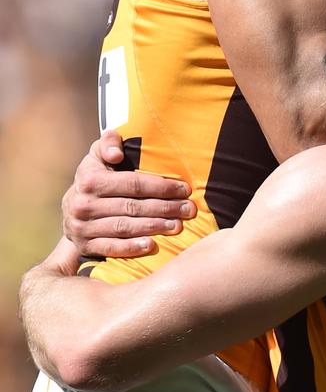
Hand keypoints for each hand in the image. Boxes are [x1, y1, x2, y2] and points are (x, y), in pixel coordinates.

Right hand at [62, 131, 196, 257]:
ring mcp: (83, 227)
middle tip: (188, 209)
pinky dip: (131, 248)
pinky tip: (151, 245)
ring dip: (154, 227)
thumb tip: (117, 154)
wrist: (71, 210)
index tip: (184, 189)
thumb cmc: (95, 177)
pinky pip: (111, 248)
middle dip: (165, 208)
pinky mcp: (85, 246)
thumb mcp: (97, 155)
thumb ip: (108, 143)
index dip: (161, 186)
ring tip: (178, 226)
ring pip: (125, 227)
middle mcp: (84, 204)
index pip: (133, 184)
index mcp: (89, 179)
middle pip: (133, 207)